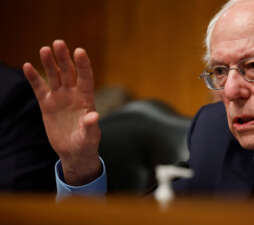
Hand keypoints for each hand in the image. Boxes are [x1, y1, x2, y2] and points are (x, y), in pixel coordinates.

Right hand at [23, 40, 100, 185]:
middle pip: (68, 72)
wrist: (74, 151)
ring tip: (44, 49)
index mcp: (87, 99)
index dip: (83, 65)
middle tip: (59, 43)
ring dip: (49, 63)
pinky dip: (34, 78)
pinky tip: (27, 66)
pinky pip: (39, 88)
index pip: (86, 78)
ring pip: (54, 76)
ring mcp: (60, 98)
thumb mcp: (90, 136)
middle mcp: (73, 94)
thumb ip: (91, 126)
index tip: (79, 51)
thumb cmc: (86, 143)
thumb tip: (93, 116)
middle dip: (64, 58)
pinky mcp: (47, 104)